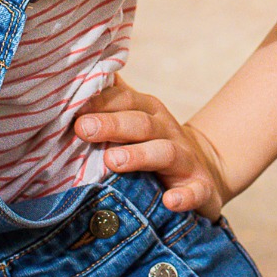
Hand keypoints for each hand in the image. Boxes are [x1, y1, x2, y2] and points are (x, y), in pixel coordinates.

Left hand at [73, 74, 229, 222]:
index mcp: (147, 110)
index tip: (71, 109)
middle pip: (140, 123)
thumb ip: (109, 98)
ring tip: (112, 161)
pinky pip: (195, 191)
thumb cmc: (154, 140)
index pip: (124, 99)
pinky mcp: (200, 186)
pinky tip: (170, 201)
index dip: (98, 102)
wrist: (204, 168)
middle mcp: (166, 129)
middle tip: (83, 129)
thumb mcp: (135, 116)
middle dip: (111, 124)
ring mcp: (185, 158)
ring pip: (164, 152)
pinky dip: (184, 196)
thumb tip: (75, 75)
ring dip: (139, 155)